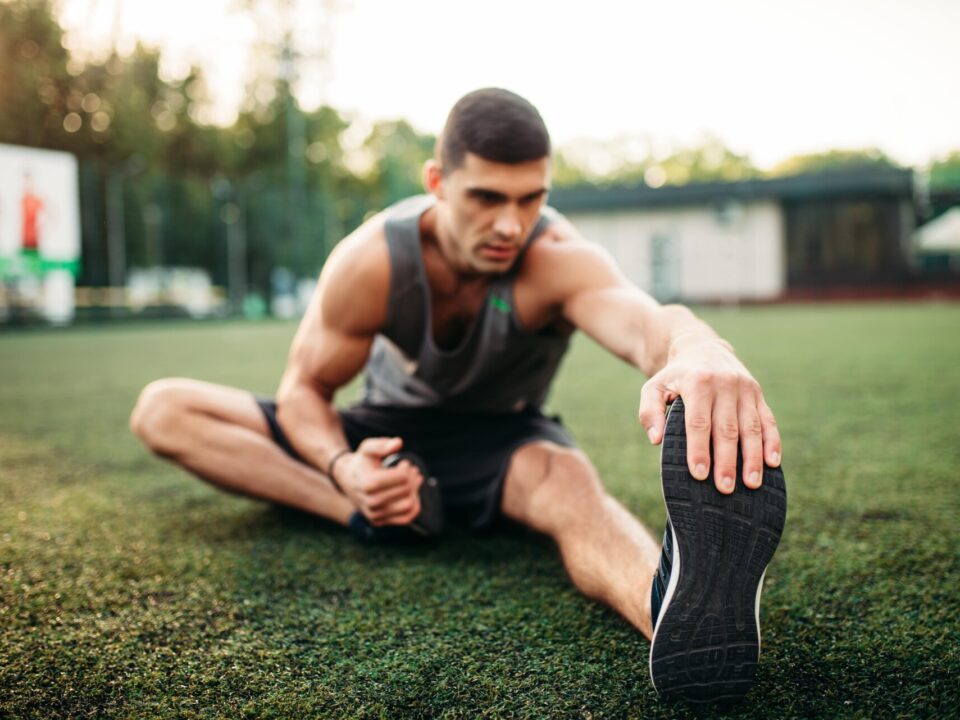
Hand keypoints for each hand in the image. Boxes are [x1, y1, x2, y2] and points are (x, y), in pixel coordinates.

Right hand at [333, 437, 423, 525]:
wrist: (347, 480)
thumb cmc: (362, 462)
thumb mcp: (368, 448)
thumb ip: (382, 445)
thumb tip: (399, 443)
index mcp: (369, 483)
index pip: (403, 478)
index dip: (407, 469)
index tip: (403, 463)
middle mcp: (371, 502)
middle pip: (407, 490)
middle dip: (412, 478)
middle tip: (409, 471)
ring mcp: (375, 514)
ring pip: (409, 505)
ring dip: (415, 492)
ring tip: (410, 482)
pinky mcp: (378, 522)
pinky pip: (406, 518)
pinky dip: (413, 506)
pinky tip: (409, 494)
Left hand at [638, 338, 780, 494]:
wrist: (703, 348)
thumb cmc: (675, 377)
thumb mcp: (654, 387)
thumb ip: (649, 412)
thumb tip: (656, 440)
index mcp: (698, 383)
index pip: (698, 422)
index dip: (699, 449)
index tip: (699, 474)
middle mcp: (725, 384)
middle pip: (727, 429)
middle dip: (727, 461)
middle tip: (725, 488)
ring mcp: (745, 388)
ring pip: (751, 427)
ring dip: (753, 458)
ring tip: (751, 484)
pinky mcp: (758, 393)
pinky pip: (768, 420)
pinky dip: (772, 442)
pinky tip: (772, 463)